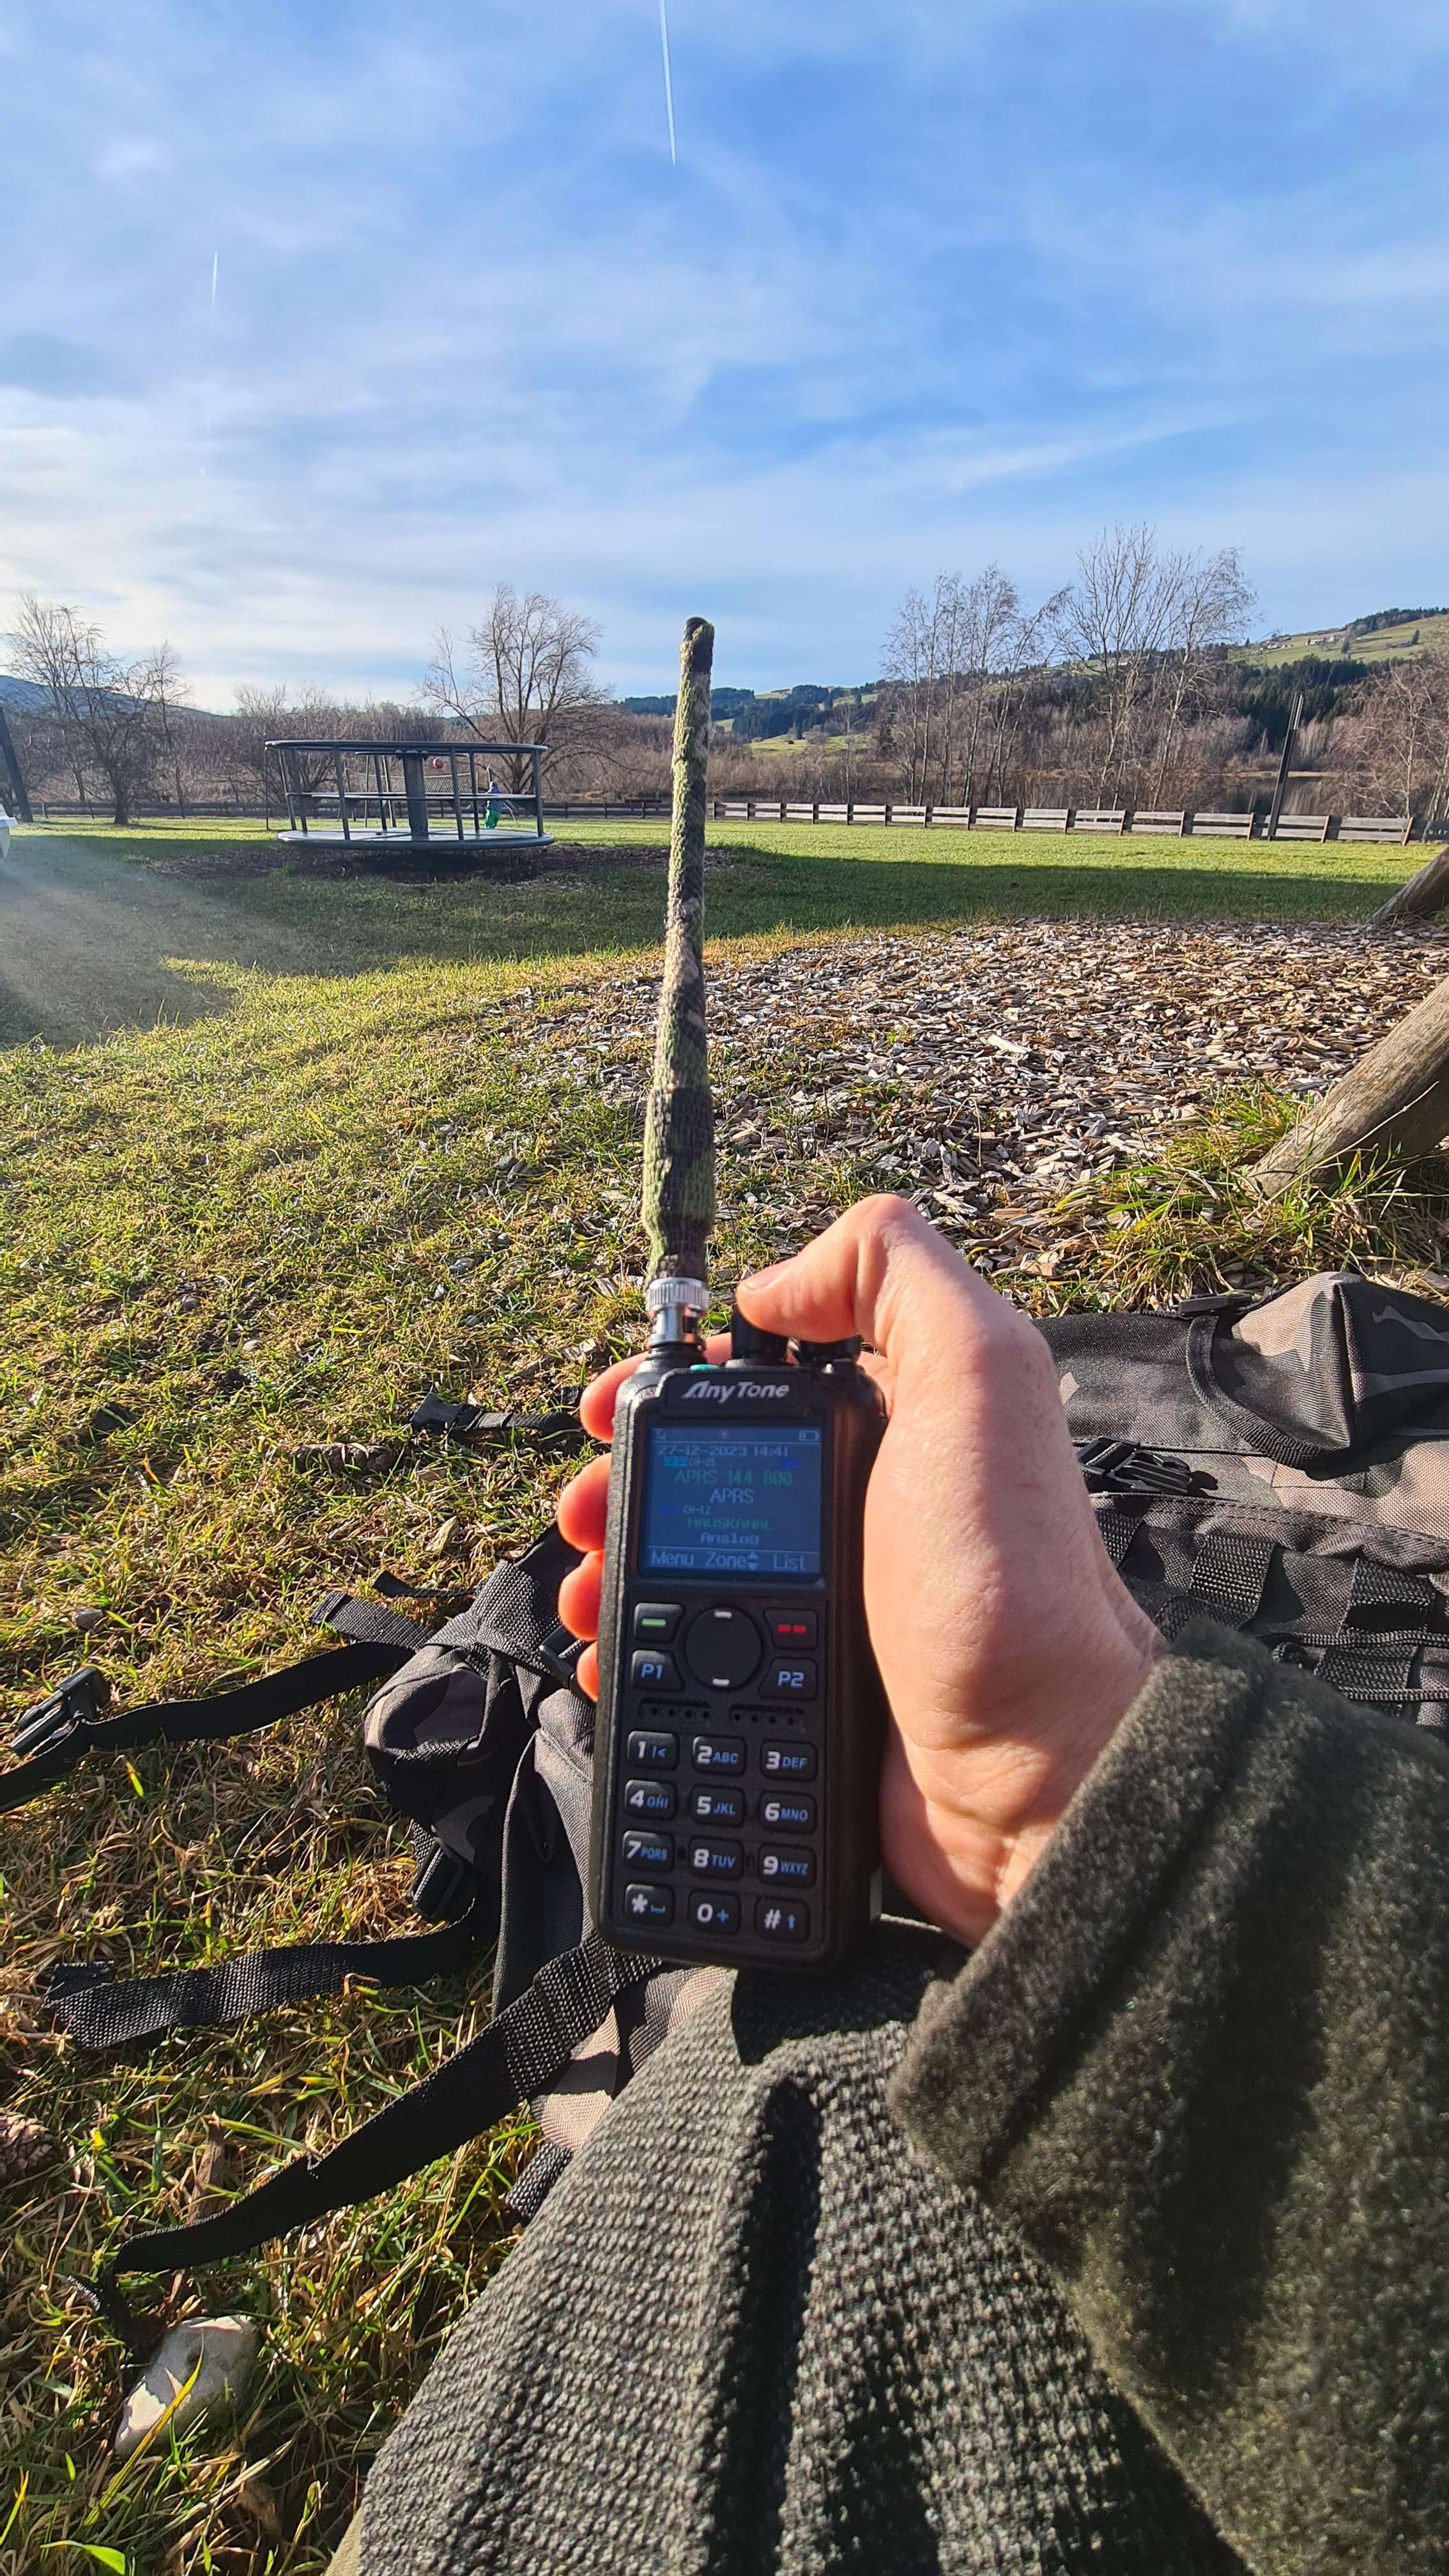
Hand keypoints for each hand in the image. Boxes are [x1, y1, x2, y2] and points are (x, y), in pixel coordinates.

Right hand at [556, 1196, 1160, 1945]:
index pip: (757, 1373)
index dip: (672, 1379)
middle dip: (623, 1481)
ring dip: (613, 1571)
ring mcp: (826, 1608)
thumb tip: (772, 1283)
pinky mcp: (799, 1698)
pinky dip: (636, 1661)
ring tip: (582, 1593)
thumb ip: (895, 1275)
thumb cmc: (1010, 1582)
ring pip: (683, 1569)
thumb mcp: (981, 1376)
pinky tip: (608, 1662)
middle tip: (583, 1515)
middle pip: (702, 1472)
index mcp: (895, 1423)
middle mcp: (859, 1508)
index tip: (609, 1406)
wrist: (1033, 1780)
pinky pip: (691, 1670)